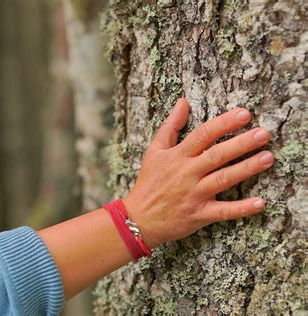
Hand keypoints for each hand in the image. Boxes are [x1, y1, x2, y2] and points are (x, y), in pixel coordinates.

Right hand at [123, 98, 273, 247]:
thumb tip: (182, 102)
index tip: (244, 114)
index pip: (203, 135)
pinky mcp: (199, 214)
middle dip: (241, 143)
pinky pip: (223, 211)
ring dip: (246, 168)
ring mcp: (194, 194)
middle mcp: (187, 173)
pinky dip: (242, 208)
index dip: (224, 123)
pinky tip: (260, 202)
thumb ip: (170, 126)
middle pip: (217, 155)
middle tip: (263, 133)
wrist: (139, 217)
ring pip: (223, 179)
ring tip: (267, 158)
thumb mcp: (154, 151)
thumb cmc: (148, 183)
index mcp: (177, 156)